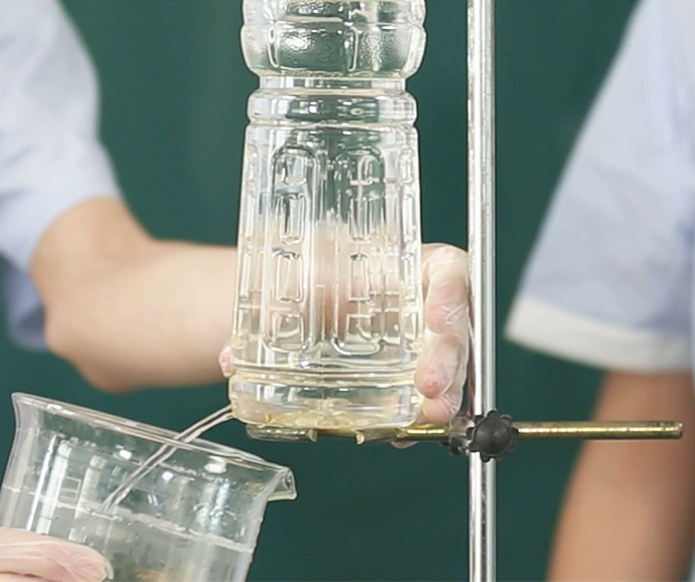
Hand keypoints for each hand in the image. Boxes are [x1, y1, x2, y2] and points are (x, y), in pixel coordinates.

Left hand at [216, 242, 473, 426]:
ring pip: (446, 369)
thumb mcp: (288, 277)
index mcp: (403, 263)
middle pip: (455, 327)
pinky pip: (417, 400)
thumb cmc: (291, 276)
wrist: (268, 308)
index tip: (437, 319)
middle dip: (448, 358)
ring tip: (427, 416)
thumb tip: (238, 353)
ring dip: (444, 395)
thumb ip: (270, 307)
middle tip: (430, 387)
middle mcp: (417, 305)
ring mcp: (412, 347)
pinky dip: (414, 418)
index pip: (447, 270)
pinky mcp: (397, 384)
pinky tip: (402, 432)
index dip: (451, 293)